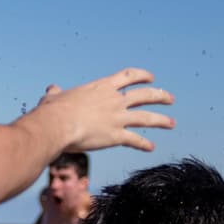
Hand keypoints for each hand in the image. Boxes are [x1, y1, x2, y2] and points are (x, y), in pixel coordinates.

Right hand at [24, 70, 174, 154]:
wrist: (56, 125)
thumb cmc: (52, 111)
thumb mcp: (54, 98)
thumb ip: (56, 93)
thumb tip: (52, 89)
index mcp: (101, 87)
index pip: (128, 76)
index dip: (142, 76)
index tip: (150, 78)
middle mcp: (115, 100)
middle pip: (145, 95)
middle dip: (160, 96)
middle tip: (169, 99)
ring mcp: (118, 118)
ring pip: (147, 118)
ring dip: (162, 120)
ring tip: (171, 123)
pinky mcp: (116, 136)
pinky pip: (135, 140)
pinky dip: (144, 144)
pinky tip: (151, 147)